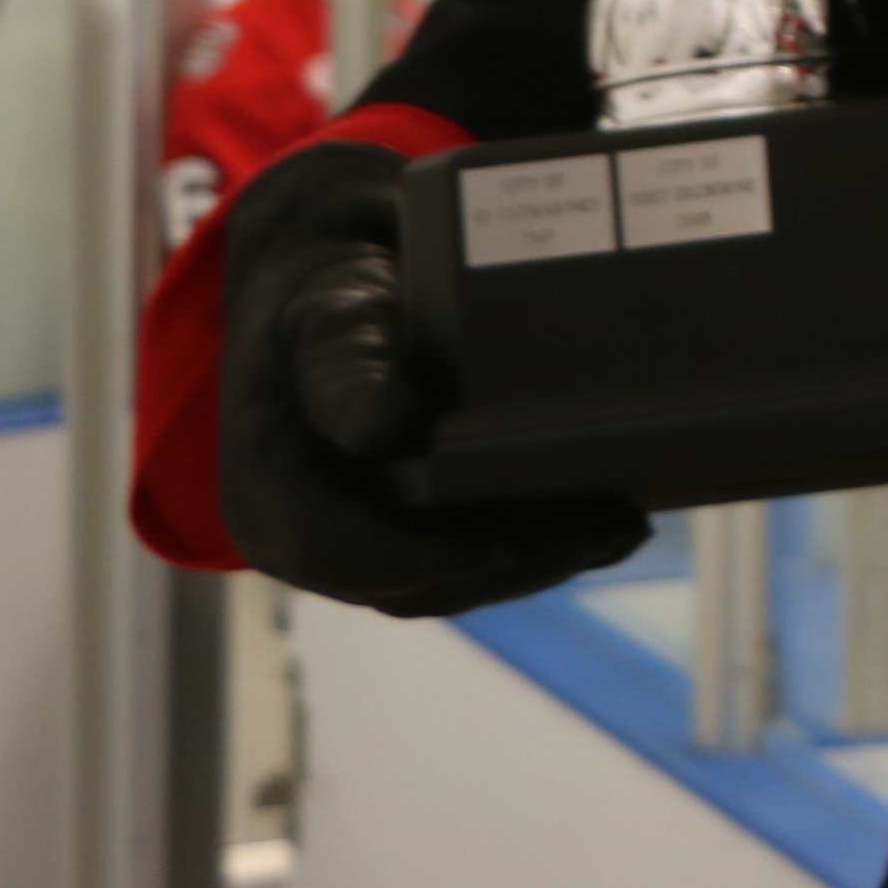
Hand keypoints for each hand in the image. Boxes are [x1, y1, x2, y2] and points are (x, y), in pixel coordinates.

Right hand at [216, 144, 646, 616]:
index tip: (513, 537)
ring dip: (539, 564)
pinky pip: (464, 564)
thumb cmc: (326, 303)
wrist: (328, 306)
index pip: (338, 550)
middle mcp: (302, 537)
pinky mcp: (402, 539)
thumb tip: (387, 428)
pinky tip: (604, 524)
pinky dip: (536, 550)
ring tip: (622, 525)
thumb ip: (346, 367)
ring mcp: (353, 545)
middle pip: (410, 582)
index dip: (426, 553)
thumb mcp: (327, 317)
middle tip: (611, 525)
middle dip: (515, 562)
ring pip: (448, 585)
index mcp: (265, 490)